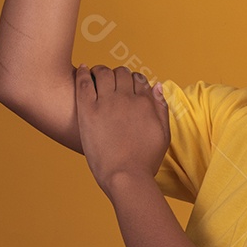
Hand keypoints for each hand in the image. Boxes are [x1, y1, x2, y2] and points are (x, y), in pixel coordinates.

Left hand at [74, 64, 170, 196]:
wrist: (126, 177)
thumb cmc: (145, 161)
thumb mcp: (163, 134)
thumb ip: (161, 108)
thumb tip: (157, 85)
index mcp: (145, 104)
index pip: (139, 79)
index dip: (133, 80)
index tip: (127, 85)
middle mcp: (127, 99)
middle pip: (121, 73)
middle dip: (117, 74)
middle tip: (111, 81)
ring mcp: (106, 103)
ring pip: (103, 73)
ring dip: (101, 71)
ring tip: (96, 75)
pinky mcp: (88, 110)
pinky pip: (84, 82)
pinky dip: (83, 73)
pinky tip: (83, 70)